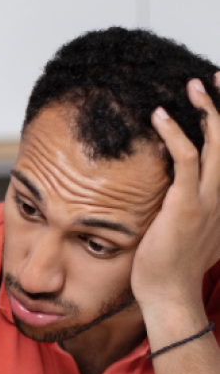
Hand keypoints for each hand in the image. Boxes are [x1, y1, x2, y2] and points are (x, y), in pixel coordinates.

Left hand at [133, 75, 219, 318]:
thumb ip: (189, 211)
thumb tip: (173, 200)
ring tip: (192, 86)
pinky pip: (185, 160)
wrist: (169, 295)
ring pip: (215, 144)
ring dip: (206, 110)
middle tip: (211, 78)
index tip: (219, 102)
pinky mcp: (186, 206)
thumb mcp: (190, 233)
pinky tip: (160, 118)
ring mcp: (209, 200)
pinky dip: (175, 134)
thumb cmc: (169, 268)